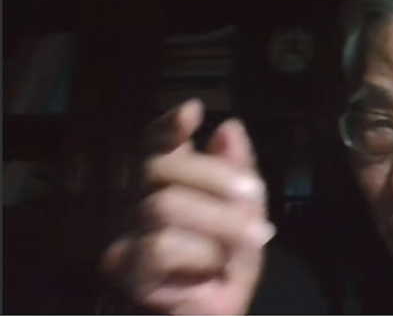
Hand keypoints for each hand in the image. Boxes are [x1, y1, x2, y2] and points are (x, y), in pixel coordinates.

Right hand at [101, 100, 274, 314]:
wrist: (217, 315)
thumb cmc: (228, 265)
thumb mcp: (247, 213)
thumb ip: (239, 170)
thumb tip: (229, 128)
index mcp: (166, 183)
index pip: (153, 144)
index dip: (168, 126)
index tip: (194, 111)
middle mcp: (137, 202)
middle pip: (160, 166)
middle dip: (216, 176)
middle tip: (253, 193)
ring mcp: (126, 235)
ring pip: (164, 205)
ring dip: (219, 221)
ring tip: (250, 238)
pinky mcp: (127, 270)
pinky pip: (160, 246)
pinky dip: (200, 254)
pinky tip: (214, 268)